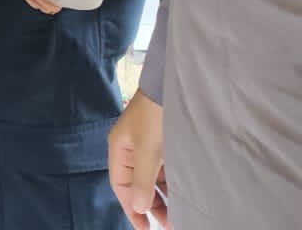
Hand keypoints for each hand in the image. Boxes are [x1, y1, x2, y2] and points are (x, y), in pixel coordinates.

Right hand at [109, 91, 168, 227]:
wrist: (172, 86)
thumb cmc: (155, 115)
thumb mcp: (148, 150)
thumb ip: (143, 180)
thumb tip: (138, 206)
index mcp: (120, 149)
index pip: (121, 186)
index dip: (131, 208)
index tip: (144, 228)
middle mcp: (131, 149)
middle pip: (137, 185)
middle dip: (150, 205)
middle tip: (168, 224)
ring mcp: (147, 146)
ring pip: (152, 178)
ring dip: (162, 196)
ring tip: (178, 214)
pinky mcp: (162, 142)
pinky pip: (163, 170)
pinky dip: (171, 183)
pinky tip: (181, 194)